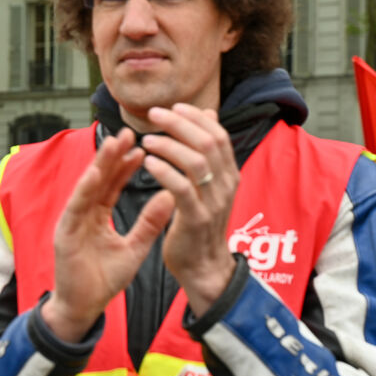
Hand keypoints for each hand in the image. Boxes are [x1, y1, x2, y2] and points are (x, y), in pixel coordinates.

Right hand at [43, 127, 174, 342]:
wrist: (83, 307)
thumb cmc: (103, 280)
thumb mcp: (135, 248)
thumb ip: (150, 223)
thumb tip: (169, 196)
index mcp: (97, 215)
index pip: (112, 184)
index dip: (126, 165)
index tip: (142, 147)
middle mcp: (83, 213)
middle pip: (99, 179)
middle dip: (113, 155)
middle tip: (129, 132)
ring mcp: (72, 221)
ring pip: (87, 186)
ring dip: (100, 164)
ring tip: (114, 143)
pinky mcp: (65, 232)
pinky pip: (76, 206)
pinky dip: (85, 188)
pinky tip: (96, 173)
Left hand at [140, 104, 239, 314]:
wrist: (203, 268)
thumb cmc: (199, 224)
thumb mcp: (208, 186)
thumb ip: (206, 154)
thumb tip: (208, 115)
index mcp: (229, 174)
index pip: (218, 134)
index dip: (196, 117)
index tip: (173, 107)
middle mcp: (226, 184)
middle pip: (208, 142)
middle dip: (180, 123)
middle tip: (154, 115)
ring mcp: (213, 202)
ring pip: (196, 161)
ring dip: (168, 145)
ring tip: (146, 140)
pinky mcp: (196, 219)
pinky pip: (182, 188)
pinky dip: (164, 171)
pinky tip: (147, 162)